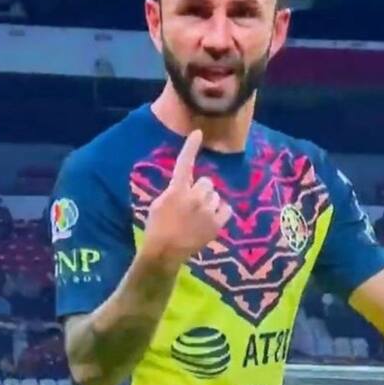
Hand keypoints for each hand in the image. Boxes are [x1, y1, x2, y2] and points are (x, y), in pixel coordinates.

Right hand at [141, 130, 231, 268]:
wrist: (164, 251)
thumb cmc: (157, 226)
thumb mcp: (160, 203)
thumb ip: (174, 190)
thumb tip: (186, 184)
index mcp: (177, 189)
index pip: (184, 163)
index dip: (191, 147)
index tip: (198, 133)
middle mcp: (194, 197)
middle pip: (207, 183)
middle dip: (201, 190)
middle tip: (192, 203)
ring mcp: (207, 210)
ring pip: (216, 196)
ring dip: (209, 202)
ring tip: (199, 216)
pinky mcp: (216, 224)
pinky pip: (226, 209)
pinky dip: (220, 212)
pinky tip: (210, 219)